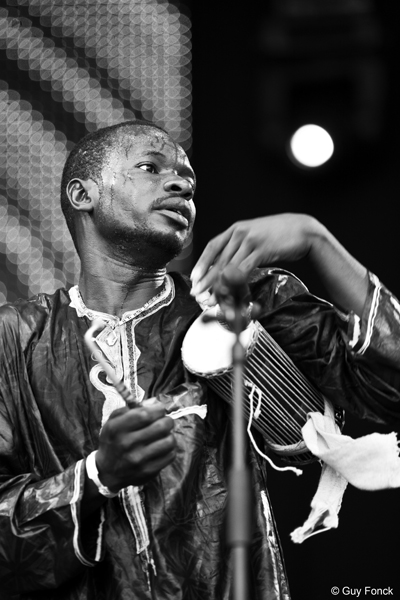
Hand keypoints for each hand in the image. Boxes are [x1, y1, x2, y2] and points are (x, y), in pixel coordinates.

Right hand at [95, 399, 175, 491]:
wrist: (107, 472)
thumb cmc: (113, 441)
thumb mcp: (113, 422)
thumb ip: (131, 408)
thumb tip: (154, 402)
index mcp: (117, 429)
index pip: (145, 414)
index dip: (158, 409)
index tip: (159, 409)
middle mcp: (127, 444)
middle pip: (162, 426)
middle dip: (167, 420)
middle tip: (164, 421)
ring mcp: (139, 459)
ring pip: (169, 441)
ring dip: (169, 435)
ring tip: (163, 435)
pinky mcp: (149, 471)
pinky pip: (170, 455)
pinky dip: (170, 449)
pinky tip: (162, 447)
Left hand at [190, 213, 317, 302]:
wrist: (303, 230)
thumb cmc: (280, 236)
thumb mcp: (255, 237)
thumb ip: (241, 248)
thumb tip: (228, 266)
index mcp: (235, 229)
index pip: (212, 247)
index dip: (201, 263)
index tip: (194, 278)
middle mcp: (240, 233)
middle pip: (217, 259)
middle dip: (206, 279)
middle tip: (197, 294)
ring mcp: (250, 240)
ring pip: (228, 266)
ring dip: (218, 286)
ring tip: (211, 299)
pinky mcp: (261, 250)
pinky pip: (244, 269)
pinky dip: (235, 283)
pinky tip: (230, 292)